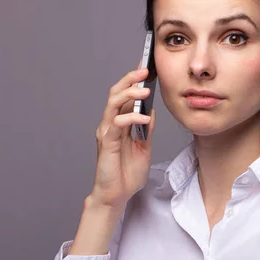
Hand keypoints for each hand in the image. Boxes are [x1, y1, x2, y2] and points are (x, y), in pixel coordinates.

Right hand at [90, 62, 155, 208]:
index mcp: (119, 123)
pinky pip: (117, 124)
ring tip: (145, 89)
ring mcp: (107, 132)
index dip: (133, 79)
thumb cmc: (127, 172)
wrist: (117, 195)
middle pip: (116, 93)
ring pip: (113, 104)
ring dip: (129, 94)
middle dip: (130, 79)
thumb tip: (151, 110)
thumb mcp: (144, 146)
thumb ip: (146, 128)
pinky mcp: (107, 143)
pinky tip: (144, 118)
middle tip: (145, 70)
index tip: (146, 65)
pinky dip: (131, 118)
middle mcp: (110, 124)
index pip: (125, 95)